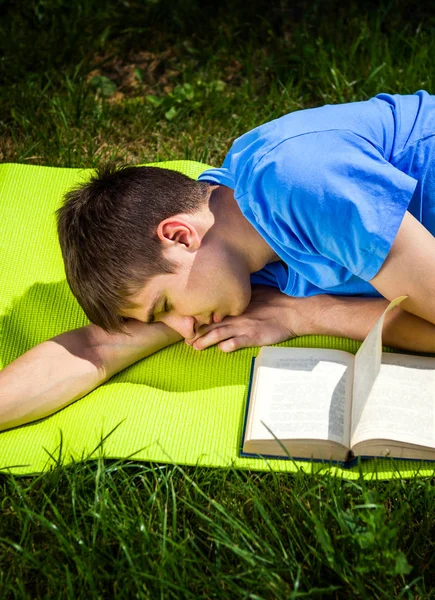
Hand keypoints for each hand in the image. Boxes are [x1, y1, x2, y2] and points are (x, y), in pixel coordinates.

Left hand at [186, 285, 302, 352]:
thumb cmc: (277, 301)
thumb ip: (241, 299)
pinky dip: (228, 346)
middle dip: (197, 333)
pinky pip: (237, 343)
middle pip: (211, 326)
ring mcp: (244, 328)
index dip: (200, 320)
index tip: (190, 325)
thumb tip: (229, 297)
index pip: (213, 314)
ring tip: (195, 347)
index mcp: (236, 307)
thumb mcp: (256, 294)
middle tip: (186, 339)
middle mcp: (237, 317)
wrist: (293, 311)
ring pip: (219, 335)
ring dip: (206, 341)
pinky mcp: (253, 337)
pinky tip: (221, 349)